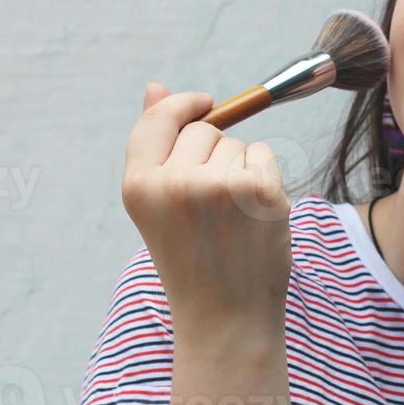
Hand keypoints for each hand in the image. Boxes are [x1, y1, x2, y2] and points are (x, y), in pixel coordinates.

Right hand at [120, 81, 292, 325]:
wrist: (227, 318)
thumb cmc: (195, 261)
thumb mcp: (161, 206)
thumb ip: (157, 145)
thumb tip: (156, 86)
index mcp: (137, 186)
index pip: (157, 121)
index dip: (180, 105)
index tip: (203, 102)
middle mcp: (172, 183)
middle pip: (204, 130)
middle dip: (214, 154)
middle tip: (213, 208)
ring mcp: (217, 185)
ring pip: (238, 145)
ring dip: (242, 170)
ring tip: (233, 220)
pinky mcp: (258, 190)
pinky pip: (265, 156)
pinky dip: (266, 179)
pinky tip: (256, 218)